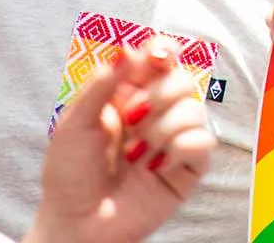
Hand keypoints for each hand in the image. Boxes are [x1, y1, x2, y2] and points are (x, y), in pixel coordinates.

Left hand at [25, 40, 215, 242]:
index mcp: (128, 95)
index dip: (163, 51)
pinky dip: (181, 148)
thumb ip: (101, 85)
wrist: (76, 224)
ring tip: (138, 153)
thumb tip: (125, 49)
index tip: (156, 57)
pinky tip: (156, 165)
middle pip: (182, 79)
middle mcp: (156, 113)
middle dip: (160, 94)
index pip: (158, 59)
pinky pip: (204, 141)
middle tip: (133, 118)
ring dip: (164, 128)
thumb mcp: (74, 125)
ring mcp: (174, 139)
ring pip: (195, 109)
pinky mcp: (188, 167)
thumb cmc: (69, 176)